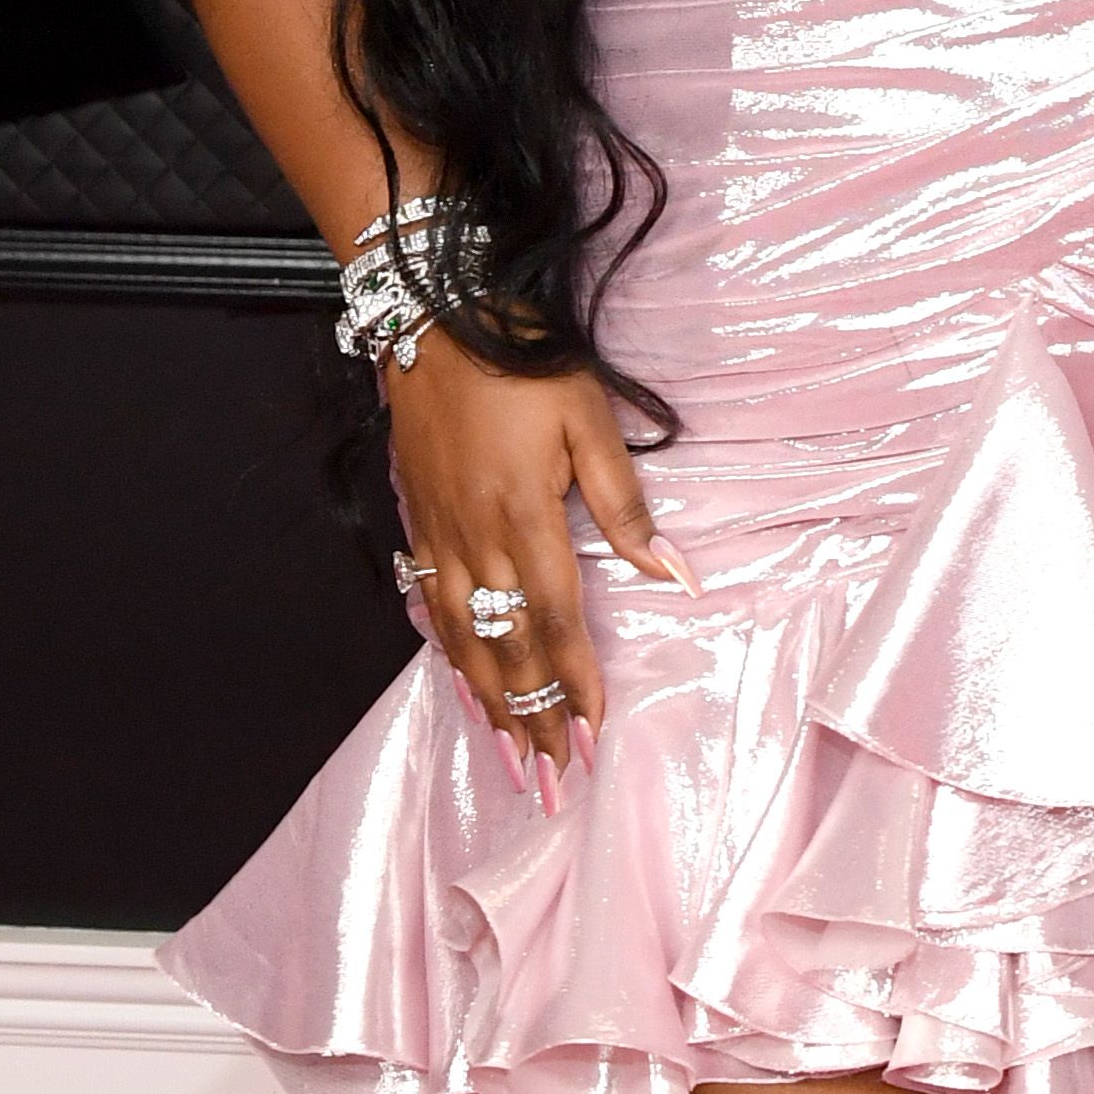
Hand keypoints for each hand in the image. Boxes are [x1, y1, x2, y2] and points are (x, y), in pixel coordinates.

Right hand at [386, 335, 684, 782]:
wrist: (429, 310)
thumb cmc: (520, 356)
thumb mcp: (590, 418)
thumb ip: (627, 506)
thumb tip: (677, 576)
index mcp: (526, 517)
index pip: (557, 623)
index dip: (574, 686)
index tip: (592, 740)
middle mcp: (477, 539)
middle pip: (508, 648)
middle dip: (532, 721)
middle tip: (552, 783)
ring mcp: (440, 534)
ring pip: (463, 639)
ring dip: (488, 704)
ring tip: (509, 759)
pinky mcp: (416, 520)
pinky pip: (430, 607)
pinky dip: (449, 655)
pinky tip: (462, 683)